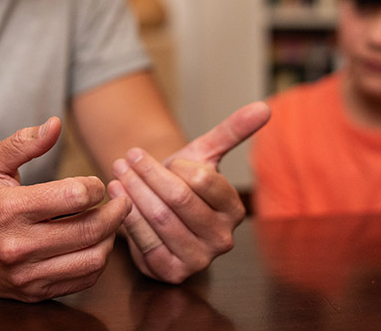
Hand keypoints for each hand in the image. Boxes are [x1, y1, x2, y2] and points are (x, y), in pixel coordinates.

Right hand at [0, 117, 131, 301]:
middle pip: (89, 229)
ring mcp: (26, 274)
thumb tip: (56, 124)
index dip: (95, 187)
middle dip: (115, 212)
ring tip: (111, 222)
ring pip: (92, 259)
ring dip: (111, 238)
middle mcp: (18, 245)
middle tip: (121, 200)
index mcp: (10, 208)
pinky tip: (96, 243)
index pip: (74, 197)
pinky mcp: (33, 292)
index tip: (95, 184)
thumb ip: (23, 142)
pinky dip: (98, 261)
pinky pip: (82, 280)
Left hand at [107, 102, 270, 283]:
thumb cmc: (182, 181)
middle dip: (148, 175)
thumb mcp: (205, 154)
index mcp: (235, 209)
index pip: (202, 179)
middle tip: (126, 158)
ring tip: (117, 172)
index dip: (173, 165)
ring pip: (160, 219)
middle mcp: (223, 239)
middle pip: (178, 199)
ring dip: (133, 192)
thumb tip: (264, 107)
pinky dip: (127, 215)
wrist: (160, 211)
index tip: (157, 155)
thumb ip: (233, 131)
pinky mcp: (172, 272)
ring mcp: (199, 260)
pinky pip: (145, 242)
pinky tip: (117, 196)